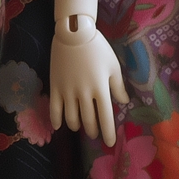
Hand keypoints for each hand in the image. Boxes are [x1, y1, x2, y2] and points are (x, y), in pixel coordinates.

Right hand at [49, 14, 128, 146]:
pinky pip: (54, 110)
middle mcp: (84, 93)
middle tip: (95, 133)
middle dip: (93, 130)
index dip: (108, 132)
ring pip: (71, 118)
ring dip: (77, 126)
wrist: (74, 34)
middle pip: (88, 120)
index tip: (110, 143)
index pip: (105, 117)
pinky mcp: (55, 87)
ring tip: (81, 127)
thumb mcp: (113, 65)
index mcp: (100, 88)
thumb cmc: (98, 48)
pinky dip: (57, 120)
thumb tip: (124, 102)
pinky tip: (61, 125)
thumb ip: (118, 86)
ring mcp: (67, 91)